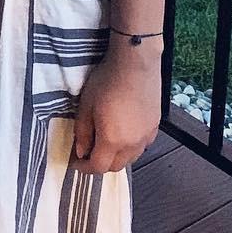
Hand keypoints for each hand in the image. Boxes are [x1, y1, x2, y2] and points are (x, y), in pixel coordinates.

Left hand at [72, 37, 161, 173]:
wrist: (134, 64)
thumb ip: (82, 133)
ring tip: (105, 142)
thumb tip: (81, 151)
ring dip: (116, 157)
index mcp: (112, 140)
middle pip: (115, 167)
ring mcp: (146, 137)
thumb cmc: (107, 81)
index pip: (98, 167)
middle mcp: (132, 144)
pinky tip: (123, 133)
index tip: (76, 162)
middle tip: (89, 152)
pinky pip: (141, 146)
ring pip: (130, 158)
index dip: (84, 168)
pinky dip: (130, 147)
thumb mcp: (86, 105)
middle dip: (100, 164)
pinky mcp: (154, 127)